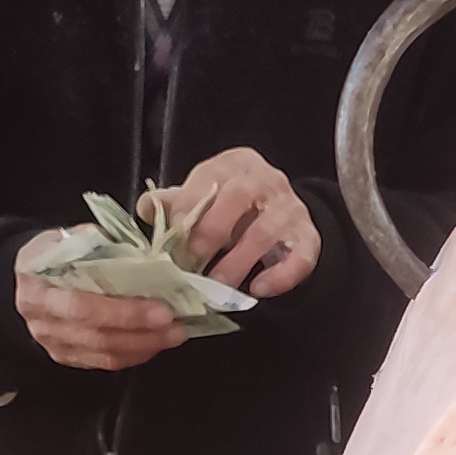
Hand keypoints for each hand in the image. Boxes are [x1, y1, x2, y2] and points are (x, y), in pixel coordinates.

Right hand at [15, 232, 185, 370]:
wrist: (25, 281)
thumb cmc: (49, 256)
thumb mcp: (63, 239)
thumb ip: (93, 242)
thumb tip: (134, 249)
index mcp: (39, 289)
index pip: (83, 307)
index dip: (124, 312)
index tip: (161, 309)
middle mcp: (44, 323)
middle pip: (98, 336)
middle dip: (142, 332)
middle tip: (176, 325)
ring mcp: (55, 344)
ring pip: (105, 355)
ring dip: (145, 346)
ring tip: (174, 334)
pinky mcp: (67, 357)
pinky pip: (105, 363)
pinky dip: (135, 354)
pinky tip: (156, 342)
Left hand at [156, 146, 318, 298]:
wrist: (280, 220)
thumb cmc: (232, 210)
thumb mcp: (203, 199)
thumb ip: (176, 203)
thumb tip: (147, 208)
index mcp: (235, 164)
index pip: (210, 176)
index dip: (190, 204)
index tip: (174, 234)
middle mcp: (267, 179)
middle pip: (241, 196)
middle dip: (213, 229)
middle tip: (195, 260)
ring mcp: (291, 209)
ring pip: (266, 231)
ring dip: (239, 261)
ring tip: (219, 285)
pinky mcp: (308, 238)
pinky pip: (300, 257)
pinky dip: (279, 276)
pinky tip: (259, 290)